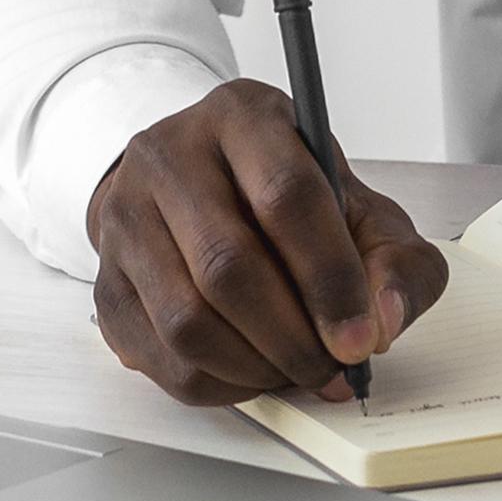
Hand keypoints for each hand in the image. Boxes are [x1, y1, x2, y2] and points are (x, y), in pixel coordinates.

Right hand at [82, 80, 448, 407]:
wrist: (197, 186)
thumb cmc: (286, 196)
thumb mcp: (358, 209)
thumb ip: (396, 262)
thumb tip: (384, 321)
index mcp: (242, 117)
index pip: (285, 196)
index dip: (330, 279)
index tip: (360, 338)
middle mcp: (169, 155)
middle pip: (228, 266)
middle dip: (292, 338)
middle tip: (332, 369)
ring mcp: (125, 217)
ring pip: (186, 318)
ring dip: (254, 367)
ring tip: (294, 370)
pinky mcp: (105, 279)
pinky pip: (159, 356)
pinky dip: (218, 383)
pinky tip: (251, 372)